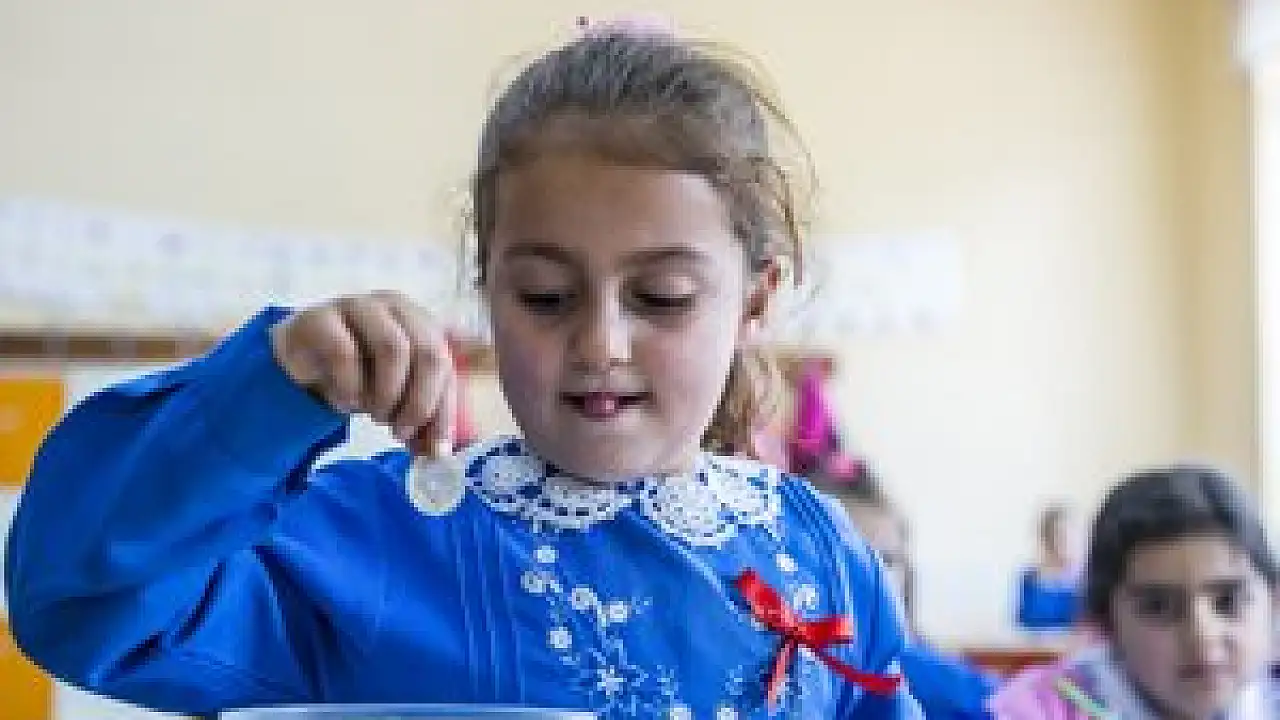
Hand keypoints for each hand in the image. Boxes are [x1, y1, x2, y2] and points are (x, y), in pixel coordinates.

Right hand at [269, 292, 454, 455]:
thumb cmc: (359, 375)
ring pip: (393, 348)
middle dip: (419, 403)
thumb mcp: (398, 398)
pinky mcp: (320, 318)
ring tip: (375, 416)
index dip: (447, 405)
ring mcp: (358, 306)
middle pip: (429, 352)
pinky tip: (346, 403)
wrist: (301, 362)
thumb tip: (439, 451)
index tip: (436, 446)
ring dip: (387, 395)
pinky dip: (350, 388)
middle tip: (401, 431)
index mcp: (423, 321)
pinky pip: (344, 354)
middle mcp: (396, 306)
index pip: (451, 362)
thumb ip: (422, 419)